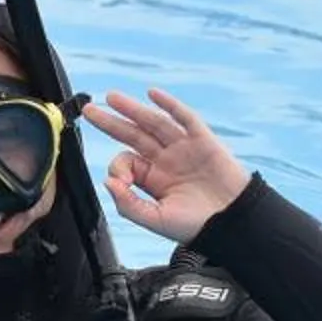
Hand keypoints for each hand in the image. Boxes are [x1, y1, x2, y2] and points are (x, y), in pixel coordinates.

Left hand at [85, 87, 252, 244]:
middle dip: (111, 122)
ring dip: (132, 109)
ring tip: (111, 97)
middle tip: (89, 110)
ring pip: (154, 123)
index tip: (123, 182)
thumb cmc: (196, 225)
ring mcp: (183, 148)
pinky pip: (185, 118)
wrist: (232, 222)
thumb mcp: (155, 219)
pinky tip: (153, 94)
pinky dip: (170, 105)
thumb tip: (108, 182)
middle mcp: (166, 160)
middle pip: (133, 135)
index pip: (128, 162)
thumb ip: (128, 204)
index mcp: (154, 178)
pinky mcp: (203, 140)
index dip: (119, 167)